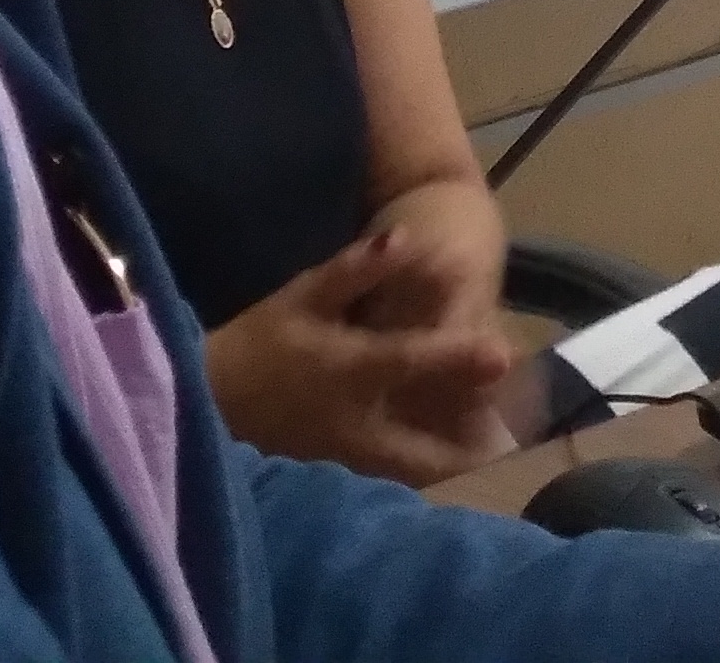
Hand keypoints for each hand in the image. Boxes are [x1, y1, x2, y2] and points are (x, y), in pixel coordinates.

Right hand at [199, 218, 515, 483]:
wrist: (204, 400)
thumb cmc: (260, 340)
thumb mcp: (303, 294)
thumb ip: (356, 270)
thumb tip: (404, 236)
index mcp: (348, 369)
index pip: (412, 362)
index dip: (458, 357)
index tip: (504, 353)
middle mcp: (353, 422)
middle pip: (426, 448)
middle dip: (473, 444)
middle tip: (515, 430)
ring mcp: (345, 459)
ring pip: (414, 474)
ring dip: (455, 462)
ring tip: (497, 446)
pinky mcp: (338, 477)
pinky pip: (394, 481)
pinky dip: (427, 472)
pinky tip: (454, 461)